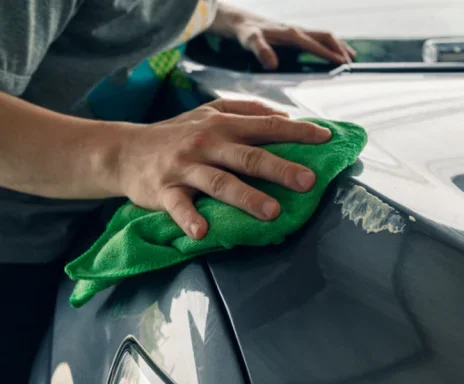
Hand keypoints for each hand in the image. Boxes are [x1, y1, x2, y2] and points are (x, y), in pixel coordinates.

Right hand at [112, 99, 330, 239]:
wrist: (123, 151)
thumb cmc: (177, 134)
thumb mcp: (209, 113)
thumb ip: (246, 110)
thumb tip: (284, 115)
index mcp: (223, 125)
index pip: (267, 126)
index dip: (298, 131)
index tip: (326, 139)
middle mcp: (207, 144)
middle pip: (249, 156)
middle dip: (281, 168)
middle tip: (308, 181)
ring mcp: (186, 168)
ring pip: (220, 182)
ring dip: (247, 197)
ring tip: (272, 212)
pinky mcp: (164, 190)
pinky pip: (178, 206)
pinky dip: (190, 219)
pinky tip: (203, 233)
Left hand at [209, 2, 355, 68]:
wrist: (235, 19)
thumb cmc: (242, 31)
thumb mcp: (248, 41)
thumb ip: (260, 51)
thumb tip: (272, 64)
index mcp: (291, 33)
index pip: (316, 44)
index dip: (330, 54)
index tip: (343, 64)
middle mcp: (296, 30)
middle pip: (326, 36)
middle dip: (340, 48)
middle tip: (351, 63)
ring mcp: (295, 31)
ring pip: (323, 36)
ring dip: (337, 45)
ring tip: (350, 57)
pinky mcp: (292, 33)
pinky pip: (315, 38)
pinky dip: (327, 45)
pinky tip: (330, 52)